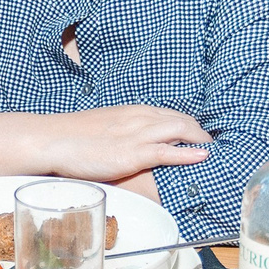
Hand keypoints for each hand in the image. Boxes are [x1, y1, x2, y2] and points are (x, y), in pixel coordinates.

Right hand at [38, 105, 211, 181]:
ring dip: (200, 139)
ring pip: (180, 130)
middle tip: (212, 145)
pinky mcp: (132, 153)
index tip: (200, 136)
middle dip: (200, 132)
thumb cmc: (74, 136)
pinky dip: (188, 153)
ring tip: (214, 151)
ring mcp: (137, 135)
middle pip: (181, 119)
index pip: (171, 114)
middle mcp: (139, 118)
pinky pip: (167, 151)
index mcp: (133, 111)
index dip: (190, 125)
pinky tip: (203, 156)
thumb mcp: (106, 128)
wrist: (54, 138)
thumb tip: (130, 143)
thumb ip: (124, 132)